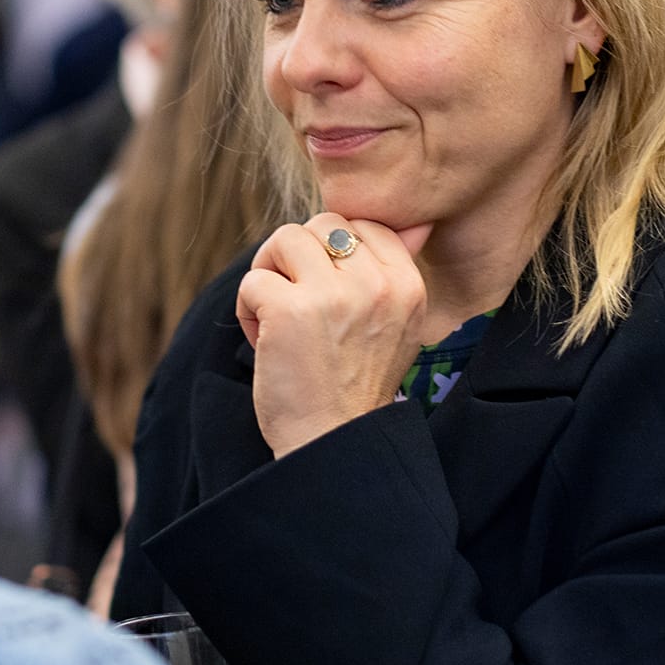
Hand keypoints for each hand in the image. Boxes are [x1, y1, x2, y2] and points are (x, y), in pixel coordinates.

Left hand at [236, 214, 431, 457]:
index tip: (328, 293)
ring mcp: (333, 296)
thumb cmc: (357, 386)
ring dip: (270, 273)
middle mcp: (377, 285)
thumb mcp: (399, 327)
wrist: (335, 444)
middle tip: (295, 300)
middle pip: (323, 223)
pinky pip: (253, 279)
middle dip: (299, 256)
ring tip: (275, 315)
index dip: (334, 251)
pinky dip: (248, 308)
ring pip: (285, 238)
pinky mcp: (290, 310)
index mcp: (407, 285)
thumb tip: (417, 221)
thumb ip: (396, 273)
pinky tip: (263, 340)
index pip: (365, 224)